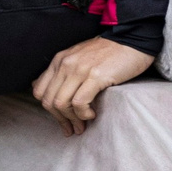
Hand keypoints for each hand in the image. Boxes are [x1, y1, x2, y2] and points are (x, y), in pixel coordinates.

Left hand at [31, 38, 152, 135]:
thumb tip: (40, 88)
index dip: (49, 110)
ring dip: (72, 120)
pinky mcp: (95, 76)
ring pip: (62, 103)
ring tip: (83, 125)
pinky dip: (83, 114)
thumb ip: (60, 71)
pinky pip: (79, 102)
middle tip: (73, 129)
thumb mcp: (77, 57)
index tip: (62, 120)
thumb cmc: (107, 53)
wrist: (132, 41)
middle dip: (60, 119)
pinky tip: (92, 114)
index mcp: (59, 60)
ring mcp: (79, 70)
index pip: (39, 91)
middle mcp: (65, 64)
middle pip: (49, 101)